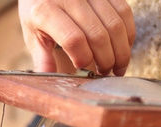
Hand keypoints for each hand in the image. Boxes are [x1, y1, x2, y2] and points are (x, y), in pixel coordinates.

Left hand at [18, 0, 135, 74]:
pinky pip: (124, 12)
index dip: (83, 58)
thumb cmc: (38, 13)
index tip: (84, 69)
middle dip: (105, 60)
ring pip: (115, 25)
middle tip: (105, 73)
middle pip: (97, 34)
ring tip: (117, 67)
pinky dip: (127, 34)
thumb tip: (49, 80)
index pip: (73, 39)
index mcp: (46, 11)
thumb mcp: (32, 34)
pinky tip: (122, 48)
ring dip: (121, 51)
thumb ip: (42, 58)